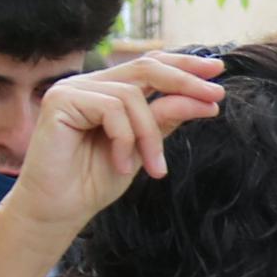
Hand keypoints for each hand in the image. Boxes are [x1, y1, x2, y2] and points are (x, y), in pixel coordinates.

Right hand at [4, 51, 224, 247]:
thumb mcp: (144, 149)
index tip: (218, 71)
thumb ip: (166, 120)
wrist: (58, 210)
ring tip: (154, 168)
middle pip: (146, 68)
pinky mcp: (60, 100)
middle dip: (185, 80)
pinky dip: (125, 139)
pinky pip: (112, 108)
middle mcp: (91, 84)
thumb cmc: (94, 181)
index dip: (184, 65)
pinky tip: (122, 166)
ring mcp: (73, 89)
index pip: (150, 66)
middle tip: (215, 97)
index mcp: (109, 91)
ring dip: (151, 135)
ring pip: (133, 95)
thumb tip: (207, 100)